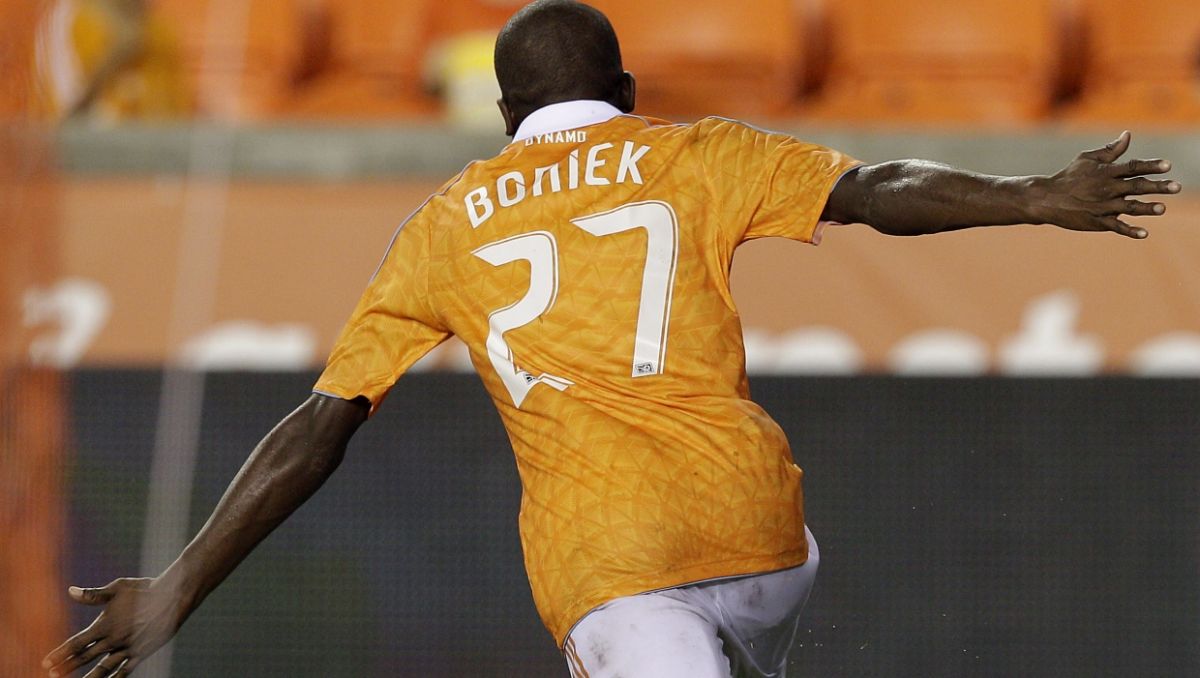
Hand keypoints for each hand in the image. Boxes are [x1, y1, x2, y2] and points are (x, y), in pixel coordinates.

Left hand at [43, 578, 185, 676]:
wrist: (172, 597)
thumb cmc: (144, 589)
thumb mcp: (117, 588)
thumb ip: (93, 594)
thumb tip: (70, 591)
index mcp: (105, 625)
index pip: (76, 643)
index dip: (60, 653)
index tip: (46, 662)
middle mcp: (114, 640)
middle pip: (85, 657)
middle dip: (67, 666)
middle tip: (52, 674)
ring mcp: (128, 648)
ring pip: (103, 668)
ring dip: (88, 677)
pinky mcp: (141, 652)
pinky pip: (125, 670)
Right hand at [1036, 131, 1180, 238]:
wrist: (1047, 199)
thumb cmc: (1069, 176)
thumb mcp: (1087, 158)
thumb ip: (1111, 150)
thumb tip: (1128, 135)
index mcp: (1106, 172)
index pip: (1132, 167)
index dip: (1150, 166)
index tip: (1168, 165)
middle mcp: (1106, 189)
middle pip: (1136, 187)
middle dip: (1157, 187)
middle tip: (1176, 187)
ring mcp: (1102, 207)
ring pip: (1129, 207)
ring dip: (1146, 208)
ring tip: (1162, 208)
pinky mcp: (1096, 222)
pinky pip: (1116, 227)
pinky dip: (1130, 230)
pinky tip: (1144, 233)